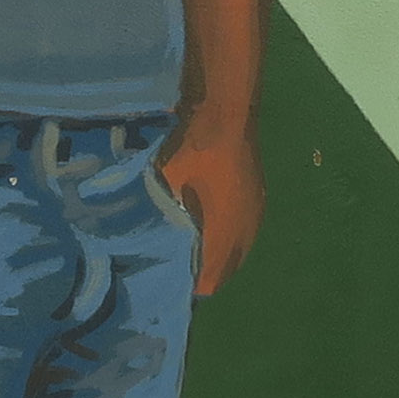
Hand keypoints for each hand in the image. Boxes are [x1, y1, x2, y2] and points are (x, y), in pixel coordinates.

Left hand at [162, 122, 264, 294]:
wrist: (227, 110)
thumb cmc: (196, 149)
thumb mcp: (166, 185)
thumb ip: (159, 217)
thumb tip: (143, 239)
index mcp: (226, 233)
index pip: (210, 278)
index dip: (190, 286)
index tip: (168, 287)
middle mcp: (246, 230)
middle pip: (227, 269)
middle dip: (205, 275)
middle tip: (177, 273)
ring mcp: (255, 213)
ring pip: (237, 250)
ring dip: (217, 256)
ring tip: (190, 254)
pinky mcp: (256, 197)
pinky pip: (241, 231)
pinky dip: (226, 238)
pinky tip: (208, 229)